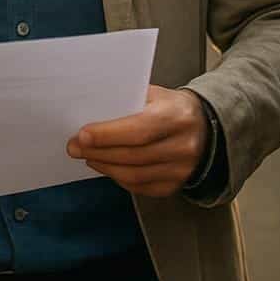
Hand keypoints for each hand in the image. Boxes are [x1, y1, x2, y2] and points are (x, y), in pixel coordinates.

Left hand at [66, 86, 206, 198]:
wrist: (205, 127)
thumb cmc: (170, 106)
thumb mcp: (154, 94)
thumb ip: (127, 101)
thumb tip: (90, 111)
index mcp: (176, 116)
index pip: (139, 130)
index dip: (108, 135)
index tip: (82, 135)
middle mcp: (183, 145)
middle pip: (134, 155)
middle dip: (99, 152)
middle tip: (74, 147)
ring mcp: (181, 169)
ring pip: (135, 175)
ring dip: (104, 166)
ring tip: (86, 156)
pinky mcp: (176, 185)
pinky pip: (141, 186)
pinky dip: (118, 178)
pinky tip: (104, 166)